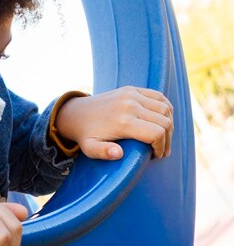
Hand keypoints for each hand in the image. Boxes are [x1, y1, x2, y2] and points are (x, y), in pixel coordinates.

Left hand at [54, 86, 172, 159]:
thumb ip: (103, 152)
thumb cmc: (86, 135)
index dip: (161, 147)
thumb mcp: (89, 148)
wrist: (77, 113)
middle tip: (162, 150)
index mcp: (123, 121)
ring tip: (163, 137)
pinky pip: (159, 97)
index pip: (157, 134)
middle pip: (165, 122)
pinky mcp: (132, 89)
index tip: (156, 156)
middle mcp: (130, 105)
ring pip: (165, 109)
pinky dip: (166, 109)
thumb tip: (118, 154)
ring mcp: (132, 94)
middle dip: (167, 139)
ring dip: (169, 125)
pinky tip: (163, 121)